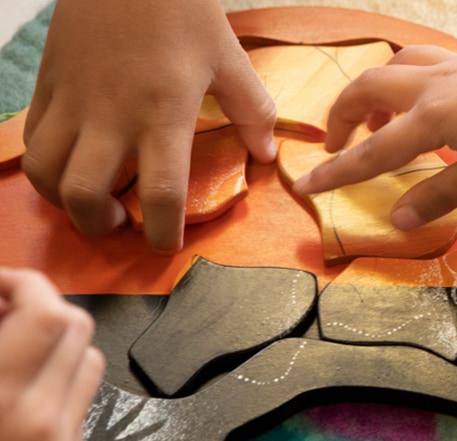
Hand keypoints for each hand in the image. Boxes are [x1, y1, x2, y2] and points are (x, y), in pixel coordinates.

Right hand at [0, 268, 104, 440]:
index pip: (46, 314)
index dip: (21, 284)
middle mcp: (39, 421)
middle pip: (76, 327)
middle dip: (40, 305)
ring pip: (87, 359)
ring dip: (55, 339)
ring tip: (11, 344)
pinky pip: (81, 400)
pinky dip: (59, 378)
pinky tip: (21, 386)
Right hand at [23, 0, 276, 251]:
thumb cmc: (183, 10)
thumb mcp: (229, 58)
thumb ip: (253, 111)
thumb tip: (267, 156)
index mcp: (163, 114)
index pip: (160, 193)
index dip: (164, 232)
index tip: (168, 244)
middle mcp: (111, 115)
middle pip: (83, 194)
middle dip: (98, 227)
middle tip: (119, 223)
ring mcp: (71, 99)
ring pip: (45, 171)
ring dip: (63, 200)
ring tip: (90, 198)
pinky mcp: (47, 83)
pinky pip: (33, 138)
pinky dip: (46, 163)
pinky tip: (71, 161)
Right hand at [294, 46, 456, 230]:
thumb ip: (436, 197)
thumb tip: (396, 220)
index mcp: (431, 120)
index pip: (370, 152)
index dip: (335, 173)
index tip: (304, 184)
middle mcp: (432, 86)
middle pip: (366, 88)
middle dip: (341, 116)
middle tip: (336, 146)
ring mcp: (452, 66)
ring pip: (392, 65)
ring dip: (371, 92)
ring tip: (376, 123)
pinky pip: (421, 58)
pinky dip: (404, 77)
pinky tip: (421, 101)